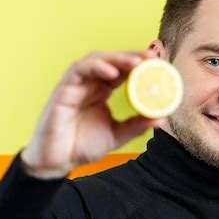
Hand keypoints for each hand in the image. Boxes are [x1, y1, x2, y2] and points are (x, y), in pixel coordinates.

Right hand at [20, 49, 165, 177]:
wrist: (57, 162)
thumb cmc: (82, 146)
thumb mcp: (116, 135)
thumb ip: (136, 125)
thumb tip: (161, 119)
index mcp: (101, 91)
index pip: (121, 70)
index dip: (139, 63)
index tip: (158, 62)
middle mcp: (89, 84)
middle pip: (111, 60)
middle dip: (131, 56)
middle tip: (152, 57)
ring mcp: (75, 85)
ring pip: (95, 60)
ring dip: (116, 58)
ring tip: (136, 62)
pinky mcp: (62, 90)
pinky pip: (78, 71)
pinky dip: (95, 67)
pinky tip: (112, 72)